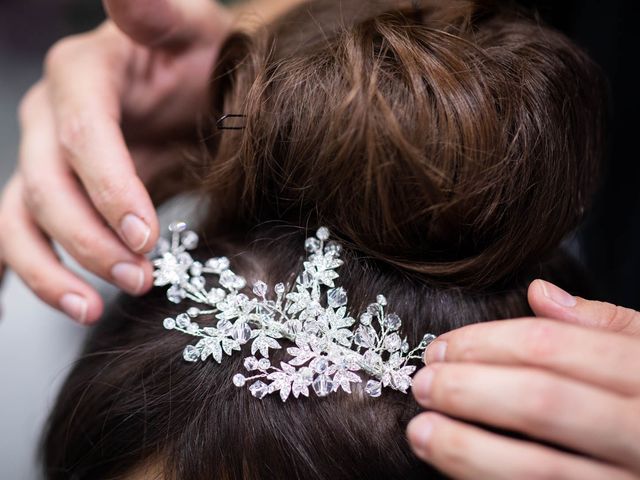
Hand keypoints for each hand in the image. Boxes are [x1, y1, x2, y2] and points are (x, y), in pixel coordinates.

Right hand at [0, 0, 231, 322]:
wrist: (197, 90)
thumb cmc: (199, 61)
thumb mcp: (190, 29)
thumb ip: (154, 12)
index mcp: (82, 74)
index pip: (82, 135)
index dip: (108, 188)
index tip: (146, 234)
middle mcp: (49, 117)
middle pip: (46, 186)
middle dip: (90, 239)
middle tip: (140, 277)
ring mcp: (43, 158)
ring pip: (20, 220)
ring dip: (53, 270)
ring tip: (92, 308)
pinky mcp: (52, 194)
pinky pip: (22, 236)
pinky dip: (29, 273)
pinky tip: (56, 301)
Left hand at [407, 280, 639, 479]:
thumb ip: (608, 327)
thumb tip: (539, 292)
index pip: (554, 348)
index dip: (486, 344)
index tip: (440, 348)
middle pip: (543, 404)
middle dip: (470, 391)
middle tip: (423, 384)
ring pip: (542, 471)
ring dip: (469, 451)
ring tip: (422, 432)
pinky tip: (459, 470)